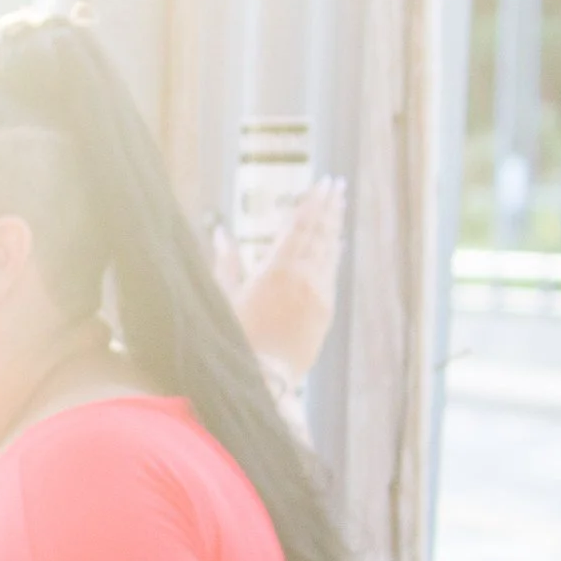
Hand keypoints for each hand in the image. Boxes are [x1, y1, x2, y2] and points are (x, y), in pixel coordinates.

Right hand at [226, 176, 346, 383]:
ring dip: (335, 224)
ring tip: (340, 204)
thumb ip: (225, 262)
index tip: (323, 183)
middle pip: (320, 232)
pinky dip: (335, 253)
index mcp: (276, 268)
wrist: (264, 377)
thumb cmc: (236, 337)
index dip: (312, 202)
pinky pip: (333, 272)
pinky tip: (337, 242)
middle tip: (337, 184)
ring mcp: (319, 293)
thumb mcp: (224, 297)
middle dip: (329, 206)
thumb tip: (220, 232)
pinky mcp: (326, 310)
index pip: (299, 225)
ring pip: (330, 250)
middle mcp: (303, 276)